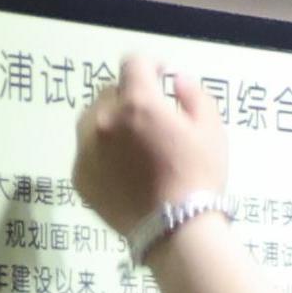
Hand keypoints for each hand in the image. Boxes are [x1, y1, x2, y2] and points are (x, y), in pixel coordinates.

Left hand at [69, 56, 226, 245]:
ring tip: (131, 143)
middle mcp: (104, 119)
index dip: (150, 65)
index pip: (133, 64)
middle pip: (109, 92)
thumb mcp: (212, 130)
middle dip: (129, 96)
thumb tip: (176, 81)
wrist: (175, 228)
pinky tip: (123, 170)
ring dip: (110, 121)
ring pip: (91, 120)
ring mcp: (86, 149)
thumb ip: (194, 95)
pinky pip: (87, 152)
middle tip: (149, 116)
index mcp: (138, 103)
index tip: (161, 75)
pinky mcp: (79, 176)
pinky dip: (102, 152)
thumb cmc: (199, 176)